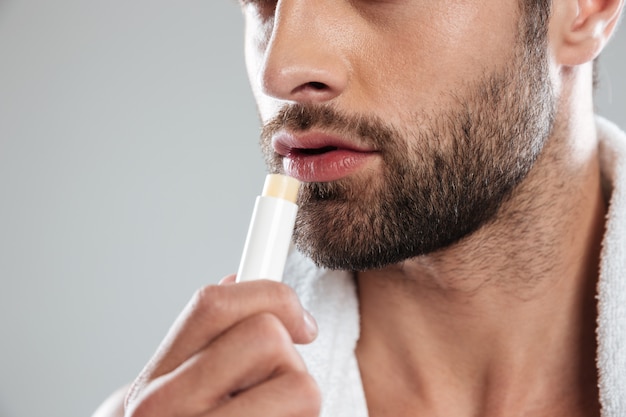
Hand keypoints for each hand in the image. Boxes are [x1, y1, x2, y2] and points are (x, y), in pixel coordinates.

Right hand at [124, 275, 320, 416]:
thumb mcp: (180, 383)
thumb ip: (206, 334)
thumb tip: (237, 279)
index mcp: (155, 383)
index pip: (214, 304)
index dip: (270, 295)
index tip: (298, 319)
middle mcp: (170, 413)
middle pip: (268, 338)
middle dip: (285, 357)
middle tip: (273, 384)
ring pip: (302, 385)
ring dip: (298, 397)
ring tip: (272, 415)